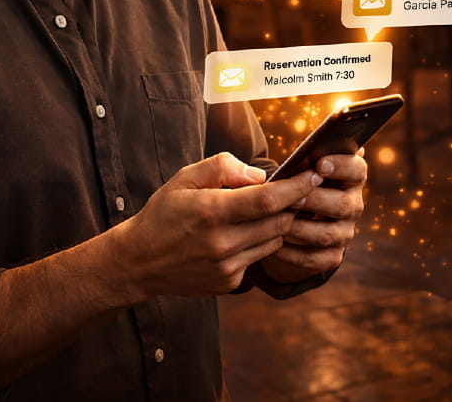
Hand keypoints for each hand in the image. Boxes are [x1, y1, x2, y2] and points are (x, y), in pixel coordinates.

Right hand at [109, 152, 318, 298]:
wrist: (139, 261)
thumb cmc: (163, 213)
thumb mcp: (184, 178)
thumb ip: (223, 168)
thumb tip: (260, 175)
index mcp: (212, 212)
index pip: (269, 199)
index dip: (297, 187)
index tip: (313, 175)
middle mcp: (222, 243)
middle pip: (279, 222)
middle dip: (293, 205)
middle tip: (297, 190)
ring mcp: (227, 267)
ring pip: (274, 242)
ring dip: (278, 225)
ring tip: (267, 211)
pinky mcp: (229, 283)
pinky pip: (258, 259)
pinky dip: (259, 243)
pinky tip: (243, 234)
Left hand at [259, 149, 367, 283]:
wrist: (296, 216)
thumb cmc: (296, 182)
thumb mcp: (301, 167)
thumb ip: (301, 160)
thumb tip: (289, 157)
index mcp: (350, 178)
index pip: (358, 170)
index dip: (342, 166)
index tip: (319, 164)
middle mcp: (352, 206)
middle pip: (343, 205)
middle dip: (315, 200)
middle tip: (292, 198)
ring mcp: (344, 233)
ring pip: (327, 234)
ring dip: (300, 228)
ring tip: (277, 222)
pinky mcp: (332, 256)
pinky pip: (314, 259)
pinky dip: (292, 253)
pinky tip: (274, 244)